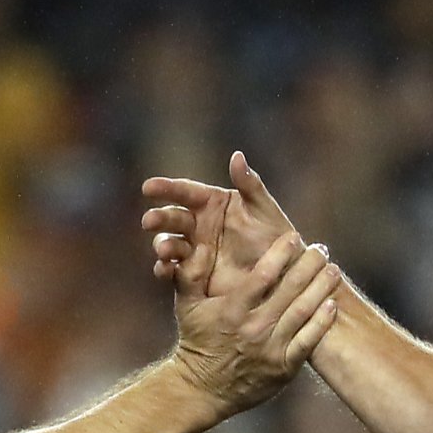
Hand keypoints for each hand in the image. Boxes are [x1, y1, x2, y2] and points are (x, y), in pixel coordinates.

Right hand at [143, 151, 300, 297]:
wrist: (284, 277)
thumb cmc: (278, 239)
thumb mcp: (265, 211)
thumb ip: (250, 185)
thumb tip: (236, 155)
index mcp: (211, 203)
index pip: (185, 192)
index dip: (166, 189)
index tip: (148, 187)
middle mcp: (198, 225)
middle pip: (172, 218)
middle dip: (159, 219)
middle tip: (150, 221)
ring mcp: (194, 250)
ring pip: (169, 244)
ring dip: (162, 245)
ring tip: (165, 250)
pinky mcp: (193, 275)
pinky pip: (174, 271)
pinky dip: (165, 270)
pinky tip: (164, 270)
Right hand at [168, 228, 340, 415]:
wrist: (202, 388)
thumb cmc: (196, 340)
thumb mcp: (186, 305)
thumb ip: (190, 273)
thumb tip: (196, 242)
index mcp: (232, 309)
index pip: (263, 275)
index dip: (281, 253)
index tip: (294, 237)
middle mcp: (254, 327)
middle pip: (290, 289)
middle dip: (309, 265)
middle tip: (321, 249)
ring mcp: (271, 348)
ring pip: (303, 312)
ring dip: (322, 288)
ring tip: (334, 270)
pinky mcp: (284, 367)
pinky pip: (309, 341)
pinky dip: (322, 322)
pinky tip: (332, 305)